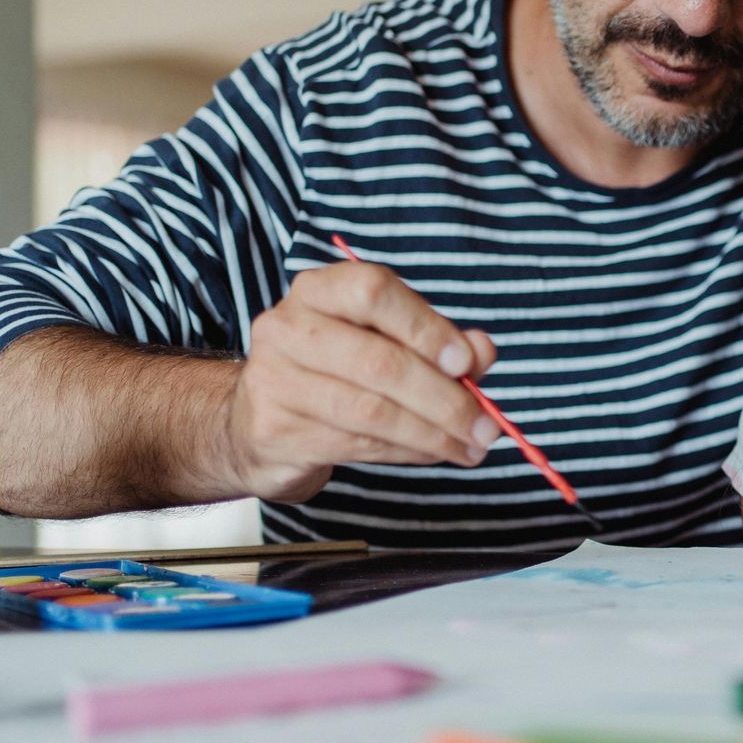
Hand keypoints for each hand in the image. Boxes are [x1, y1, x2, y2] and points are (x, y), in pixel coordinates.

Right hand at [221, 258, 500, 501]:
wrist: (257, 419)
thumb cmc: (337, 370)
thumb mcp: (388, 342)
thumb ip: (439, 342)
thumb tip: (481, 351)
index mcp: (320, 290)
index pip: (373, 292)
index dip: (425, 327)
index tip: (466, 363)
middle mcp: (288, 327)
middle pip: (379, 362)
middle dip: (444, 399)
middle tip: (485, 427)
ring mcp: (275, 379)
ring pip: (371, 412)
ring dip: (433, 434)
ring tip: (470, 447)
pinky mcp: (274, 430)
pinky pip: (356, 445)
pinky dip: (407, 452)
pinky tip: (434, 453)